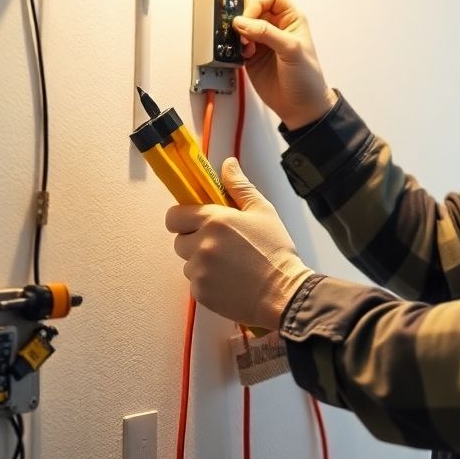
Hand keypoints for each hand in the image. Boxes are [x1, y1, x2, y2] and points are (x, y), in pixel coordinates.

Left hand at [166, 158, 314, 329]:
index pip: (175, 215)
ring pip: (187, 263)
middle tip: (219, 245)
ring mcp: (199, 271)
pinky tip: (229, 282)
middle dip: (194, 241)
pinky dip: (207, 283)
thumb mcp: (263, 212)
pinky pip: (195, 284)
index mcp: (215, 221)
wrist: (285, 293)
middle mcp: (202, 245)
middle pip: (179, 240)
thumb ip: (240, 187)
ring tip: (229, 266)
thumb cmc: (276, 251)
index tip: (196, 221)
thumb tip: (228, 164)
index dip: (184, 217)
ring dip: (201, 263)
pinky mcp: (201, 293)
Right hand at [233, 0, 336, 129]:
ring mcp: (262, 42)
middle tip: (244, 33)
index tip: (252, 17)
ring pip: (242, 25)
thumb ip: (267, 33)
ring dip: (238, 33)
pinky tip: (244, 55)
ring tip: (245, 46)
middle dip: (245, 18)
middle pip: (252, 8)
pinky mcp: (251, 56)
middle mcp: (275, 27)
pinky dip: (235, 47)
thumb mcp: (292, 50)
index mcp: (291, 19)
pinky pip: (236, 44)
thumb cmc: (307, 78)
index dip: (258, 2)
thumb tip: (242, 22)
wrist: (301, 108)